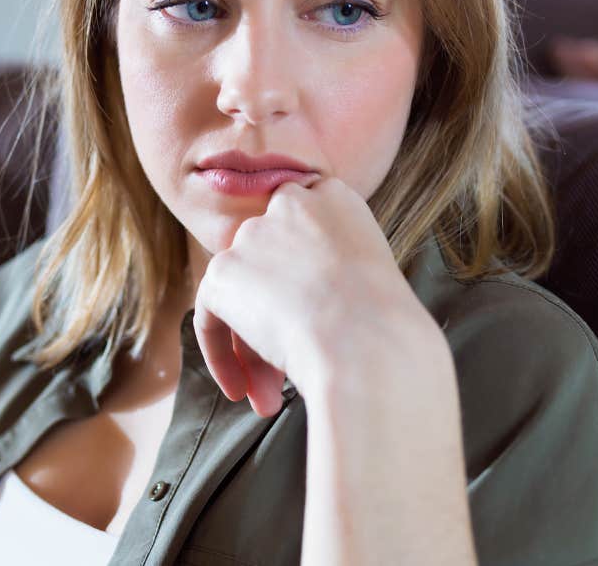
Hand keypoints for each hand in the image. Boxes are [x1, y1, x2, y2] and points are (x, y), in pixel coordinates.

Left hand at [192, 177, 431, 416]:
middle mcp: (290, 204)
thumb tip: (290, 307)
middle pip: (268, 267)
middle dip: (276, 322)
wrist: (369, 346)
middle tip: (288, 374)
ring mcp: (253, 235)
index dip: (299, 281)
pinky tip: (242, 391)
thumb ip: (326, 274)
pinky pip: (210, 317)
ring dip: (254, 350)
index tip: (315, 320)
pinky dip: (221, 356)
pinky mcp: (223, 270)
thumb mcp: (369, 282)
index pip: (298, 230)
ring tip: (270, 399)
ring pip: (242, 296)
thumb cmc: (387, 330)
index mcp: (335, 198)